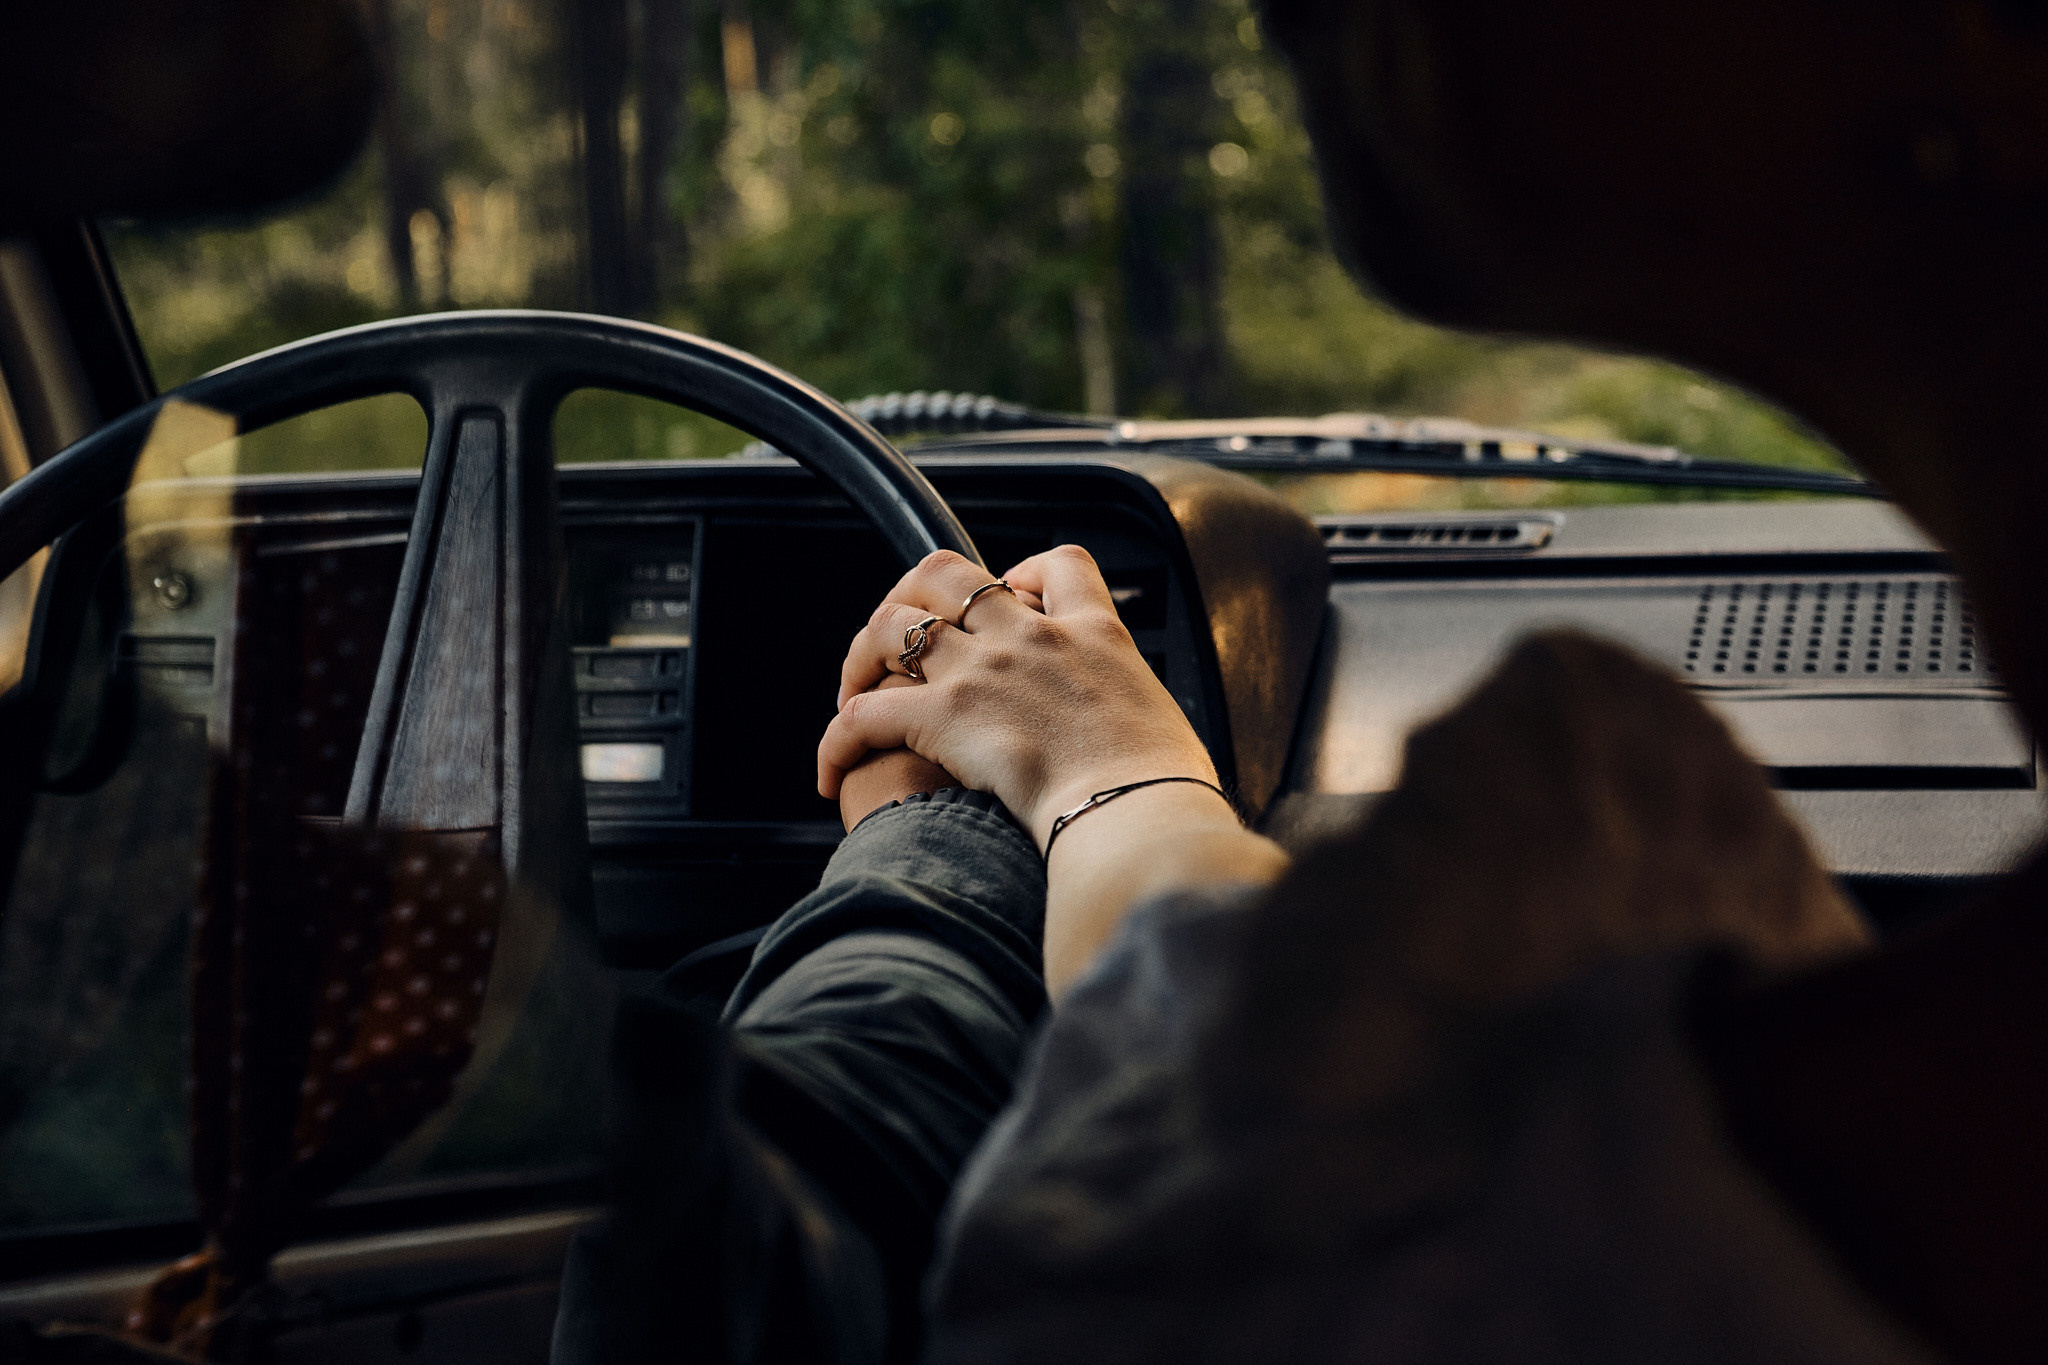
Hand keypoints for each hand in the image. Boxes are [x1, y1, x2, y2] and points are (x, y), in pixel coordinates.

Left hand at [819, 545, 1217, 846]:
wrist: (1138, 814)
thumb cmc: (1164, 791)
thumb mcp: (1169, 730)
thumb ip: (1140, 722)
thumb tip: (1143, 755)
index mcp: (1095, 633)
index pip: (1058, 564)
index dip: (1021, 573)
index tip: (1008, 604)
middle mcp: (1029, 636)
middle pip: (946, 573)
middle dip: (909, 598)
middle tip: (900, 645)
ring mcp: (982, 670)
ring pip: (890, 627)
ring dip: (860, 659)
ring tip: (854, 695)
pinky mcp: (943, 718)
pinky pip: (863, 715)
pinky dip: (836, 742)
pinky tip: (831, 773)